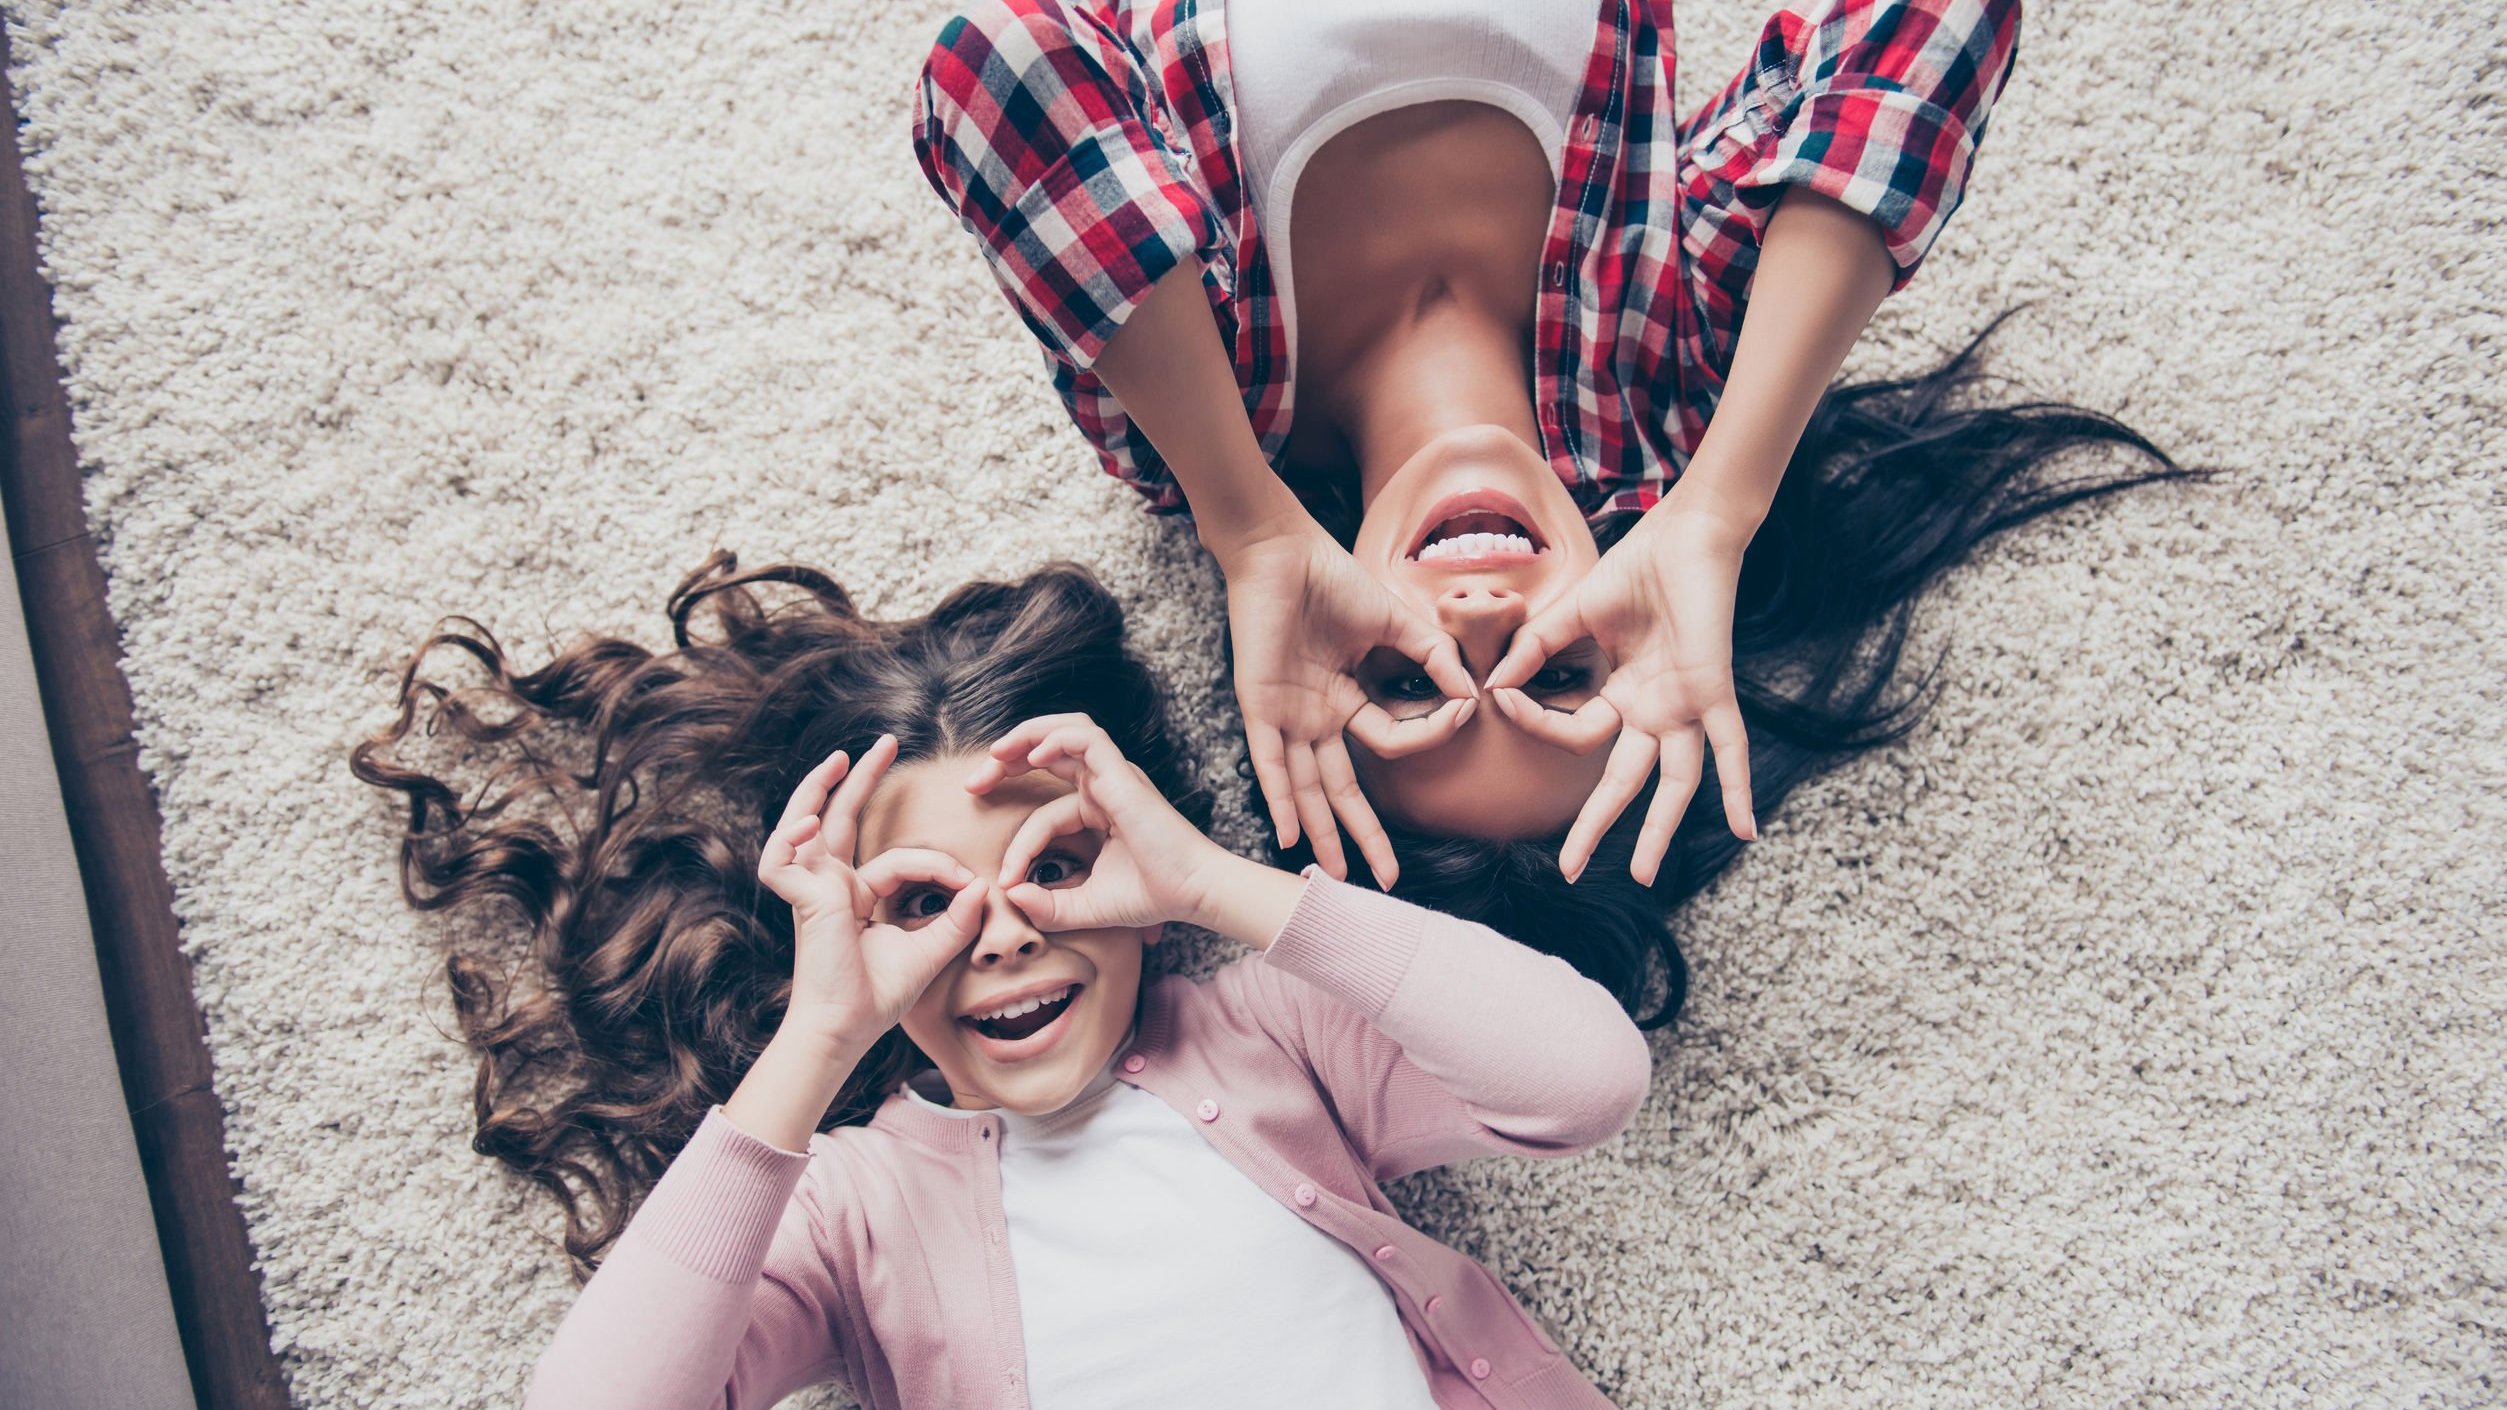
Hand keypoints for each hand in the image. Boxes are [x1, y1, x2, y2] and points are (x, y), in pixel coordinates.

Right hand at [756, 735, 988, 1050]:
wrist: (848, 1029)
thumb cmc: (879, 998)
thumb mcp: (929, 953)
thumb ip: (956, 920)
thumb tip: (982, 885)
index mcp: (856, 896)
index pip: (898, 859)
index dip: (937, 866)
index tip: (968, 882)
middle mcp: (830, 887)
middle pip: (839, 818)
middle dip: (861, 779)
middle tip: (886, 742)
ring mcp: (811, 891)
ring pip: (803, 825)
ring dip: (817, 788)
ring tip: (841, 758)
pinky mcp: (800, 900)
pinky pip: (780, 859)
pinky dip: (790, 836)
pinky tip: (813, 820)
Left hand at [965, 714, 1237, 932]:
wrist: (1192, 894)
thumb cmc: (1150, 895)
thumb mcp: (1085, 906)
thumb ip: (1048, 905)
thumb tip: (1011, 894)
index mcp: (1098, 808)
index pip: (1045, 813)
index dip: (1020, 844)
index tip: (1006, 879)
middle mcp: (1105, 785)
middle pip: (1048, 751)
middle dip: (1006, 759)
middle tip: (973, 781)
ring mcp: (1115, 776)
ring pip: (1067, 730)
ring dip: (1027, 735)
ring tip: (995, 753)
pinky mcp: (1124, 774)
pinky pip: (1086, 739)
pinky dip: (1055, 740)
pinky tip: (1029, 758)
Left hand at [1220, 525, 1477, 886]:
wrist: (1280, 550)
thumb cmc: (1330, 577)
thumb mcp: (1392, 621)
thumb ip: (1431, 655)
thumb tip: (1473, 691)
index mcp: (1346, 697)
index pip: (1390, 739)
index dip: (1427, 733)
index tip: (1462, 713)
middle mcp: (1316, 716)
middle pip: (1342, 790)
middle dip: (1364, 835)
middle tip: (1387, 878)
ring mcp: (1287, 715)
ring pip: (1307, 788)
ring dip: (1322, 832)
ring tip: (1337, 876)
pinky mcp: (1259, 705)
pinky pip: (1268, 762)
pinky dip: (1279, 798)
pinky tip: (1289, 835)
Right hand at [1484, 491, 1759, 884]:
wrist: (1685, 535)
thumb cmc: (1637, 568)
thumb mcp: (1575, 614)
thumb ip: (1538, 648)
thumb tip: (1493, 683)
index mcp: (1623, 695)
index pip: (1575, 732)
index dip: (1535, 720)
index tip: (1499, 697)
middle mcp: (1654, 711)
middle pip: (1623, 783)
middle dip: (1596, 827)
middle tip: (1571, 870)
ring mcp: (1685, 706)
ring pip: (1674, 783)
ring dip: (1659, 831)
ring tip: (1642, 875)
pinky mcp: (1712, 691)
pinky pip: (1730, 748)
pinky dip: (1737, 788)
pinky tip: (1745, 831)